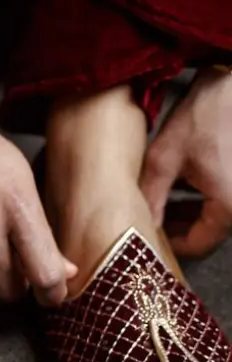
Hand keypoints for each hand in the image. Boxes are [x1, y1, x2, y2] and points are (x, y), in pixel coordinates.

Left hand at [140, 68, 231, 257]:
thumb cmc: (205, 116)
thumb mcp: (165, 158)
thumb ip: (151, 197)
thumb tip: (139, 225)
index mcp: (230, 208)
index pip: (197, 245)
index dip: (168, 244)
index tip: (145, 236)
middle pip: (207, 231)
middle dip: (175, 227)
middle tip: (146, 220)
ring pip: (214, 215)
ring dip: (187, 212)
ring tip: (157, 204)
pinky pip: (222, 198)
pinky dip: (201, 198)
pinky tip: (178, 189)